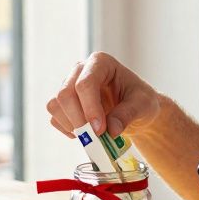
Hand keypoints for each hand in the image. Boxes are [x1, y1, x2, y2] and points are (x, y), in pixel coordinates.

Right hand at [45, 52, 160, 137]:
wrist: (135, 110)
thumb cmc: (140, 100)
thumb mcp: (143, 105)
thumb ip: (128, 114)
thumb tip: (111, 130)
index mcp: (100, 63)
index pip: (86, 83)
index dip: (90, 108)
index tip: (100, 129)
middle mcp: (80, 70)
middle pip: (66, 94)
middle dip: (79, 119)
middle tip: (96, 137)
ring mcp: (69, 86)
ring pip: (56, 106)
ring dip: (72, 125)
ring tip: (93, 135)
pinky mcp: (64, 103)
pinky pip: (55, 118)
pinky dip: (68, 130)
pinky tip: (86, 134)